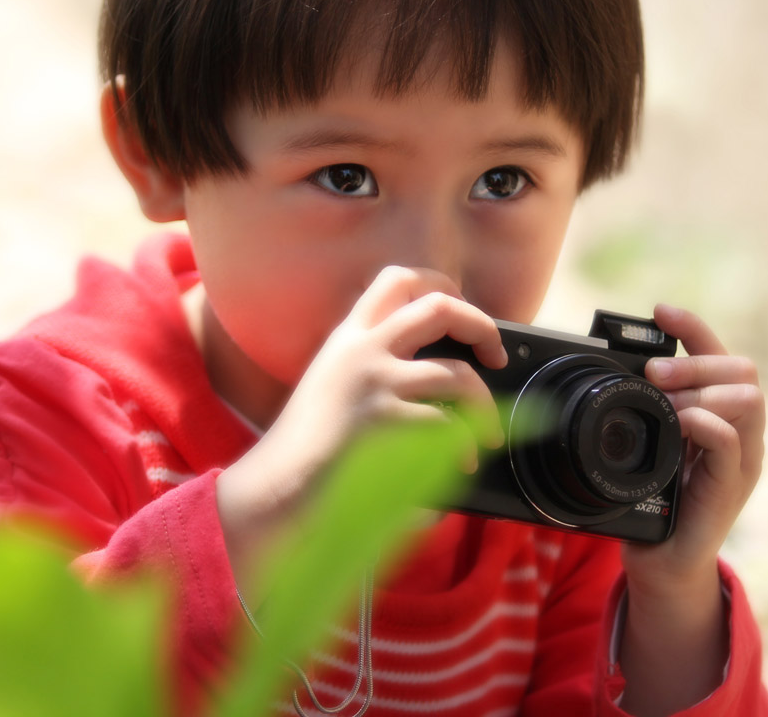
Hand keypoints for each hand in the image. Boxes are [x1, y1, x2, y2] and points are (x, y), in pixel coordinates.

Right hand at [271, 264, 506, 478]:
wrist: (273, 489)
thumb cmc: (304, 448)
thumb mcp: (332, 384)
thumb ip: (372, 365)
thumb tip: (438, 374)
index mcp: (349, 336)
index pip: (397, 279)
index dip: (441, 284)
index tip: (461, 309)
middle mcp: (363, 349)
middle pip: (440, 307)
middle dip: (481, 325)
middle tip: (494, 354)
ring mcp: (374, 382)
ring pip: (457, 374)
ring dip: (484, 405)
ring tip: (487, 432)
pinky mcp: (384, 421)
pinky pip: (448, 426)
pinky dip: (464, 446)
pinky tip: (462, 462)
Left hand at [622, 303, 764, 591]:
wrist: (660, 558)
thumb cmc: (651, 495)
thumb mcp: (647, 439)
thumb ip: (644, 405)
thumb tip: (611, 364)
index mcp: (716, 410)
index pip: (718, 354)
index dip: (693, 328)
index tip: (660, 311)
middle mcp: (738, 429)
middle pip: (740, 368)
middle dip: (693, 361)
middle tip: (652, 373)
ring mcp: (741, 457)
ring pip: (747, 397)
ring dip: (700, 390)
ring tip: (663, 401)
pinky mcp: (731, 486)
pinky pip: (733, 441)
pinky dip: (704, 424)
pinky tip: (679, 424)